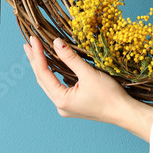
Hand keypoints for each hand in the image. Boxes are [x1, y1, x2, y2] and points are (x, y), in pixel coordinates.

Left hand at [22, 35, 152, 140]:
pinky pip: (58, 87)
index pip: (43, 73)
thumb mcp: (89, 74)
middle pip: (43, 79)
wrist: (124, 112)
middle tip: (28, 44)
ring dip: (43, 67)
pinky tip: (52, 66)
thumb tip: (55, 43)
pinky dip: (54, 74)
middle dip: (35, 61)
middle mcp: (60, 105)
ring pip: (49, 84)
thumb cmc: (109, 95)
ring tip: (36, 52)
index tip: (33, 40)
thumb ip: (70, 58)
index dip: (37, 55)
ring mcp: (66, 106)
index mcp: (61, 100)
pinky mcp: (73, 104)